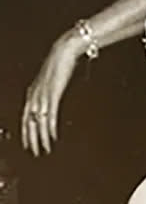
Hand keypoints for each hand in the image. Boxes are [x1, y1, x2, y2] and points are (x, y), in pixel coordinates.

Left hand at [21, 32, 80, 156]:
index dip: (26, 132)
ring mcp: (42, 96)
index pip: (25, 117)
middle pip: (29, 122)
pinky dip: (49, 127)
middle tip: (35, 152)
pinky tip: (52, 136)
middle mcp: (34, 96)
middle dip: (31, 139)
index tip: (29, 145)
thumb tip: (50, 104)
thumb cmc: (59, 65)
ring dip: (41, 137)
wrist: (63, 52)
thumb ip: (49, 93)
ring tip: (45, 148)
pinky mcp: (52, 95)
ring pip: (38, 121)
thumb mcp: (51, 82)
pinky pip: (49, 115)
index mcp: (32, 93)